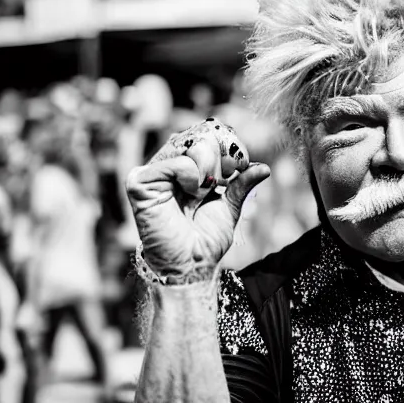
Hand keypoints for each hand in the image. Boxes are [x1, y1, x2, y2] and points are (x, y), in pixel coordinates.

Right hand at [125, 118, 269, 279]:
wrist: (191, 265)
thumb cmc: (205, 241)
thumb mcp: (229, 206)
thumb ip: (242, 184)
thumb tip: (264, 167)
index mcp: (185, 169)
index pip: (206, 137)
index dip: (227, 147)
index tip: (239, 167)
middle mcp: (167, 167)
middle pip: (199, 138)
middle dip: (219, 159)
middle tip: (219, 182)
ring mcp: (152, 173)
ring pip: (189, 147)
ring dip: (206, 170)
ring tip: (201, 193)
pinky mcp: (139, 182)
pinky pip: (175, 162)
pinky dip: (190, 176)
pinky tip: (188, 195)